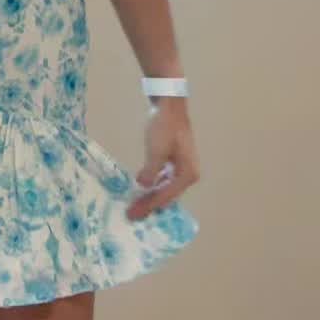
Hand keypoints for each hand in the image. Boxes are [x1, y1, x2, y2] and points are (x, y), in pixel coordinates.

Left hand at [128, 99, 199, 221]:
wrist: (169, 104)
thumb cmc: (165, 127)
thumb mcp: (156, 152)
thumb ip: (150, 172)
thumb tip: (143, 187)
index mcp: (188, 174)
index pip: (165, 197)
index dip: (148, 206)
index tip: (133, 215)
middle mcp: (188, 173)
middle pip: (166, 195)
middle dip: (149, 204)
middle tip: (131, 214)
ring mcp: (182, 166)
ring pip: (164, 187)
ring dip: (150, 195)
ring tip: (135, 204)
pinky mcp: (174, 159)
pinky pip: (163, 178)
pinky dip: (152, 183)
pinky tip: (141, 187)